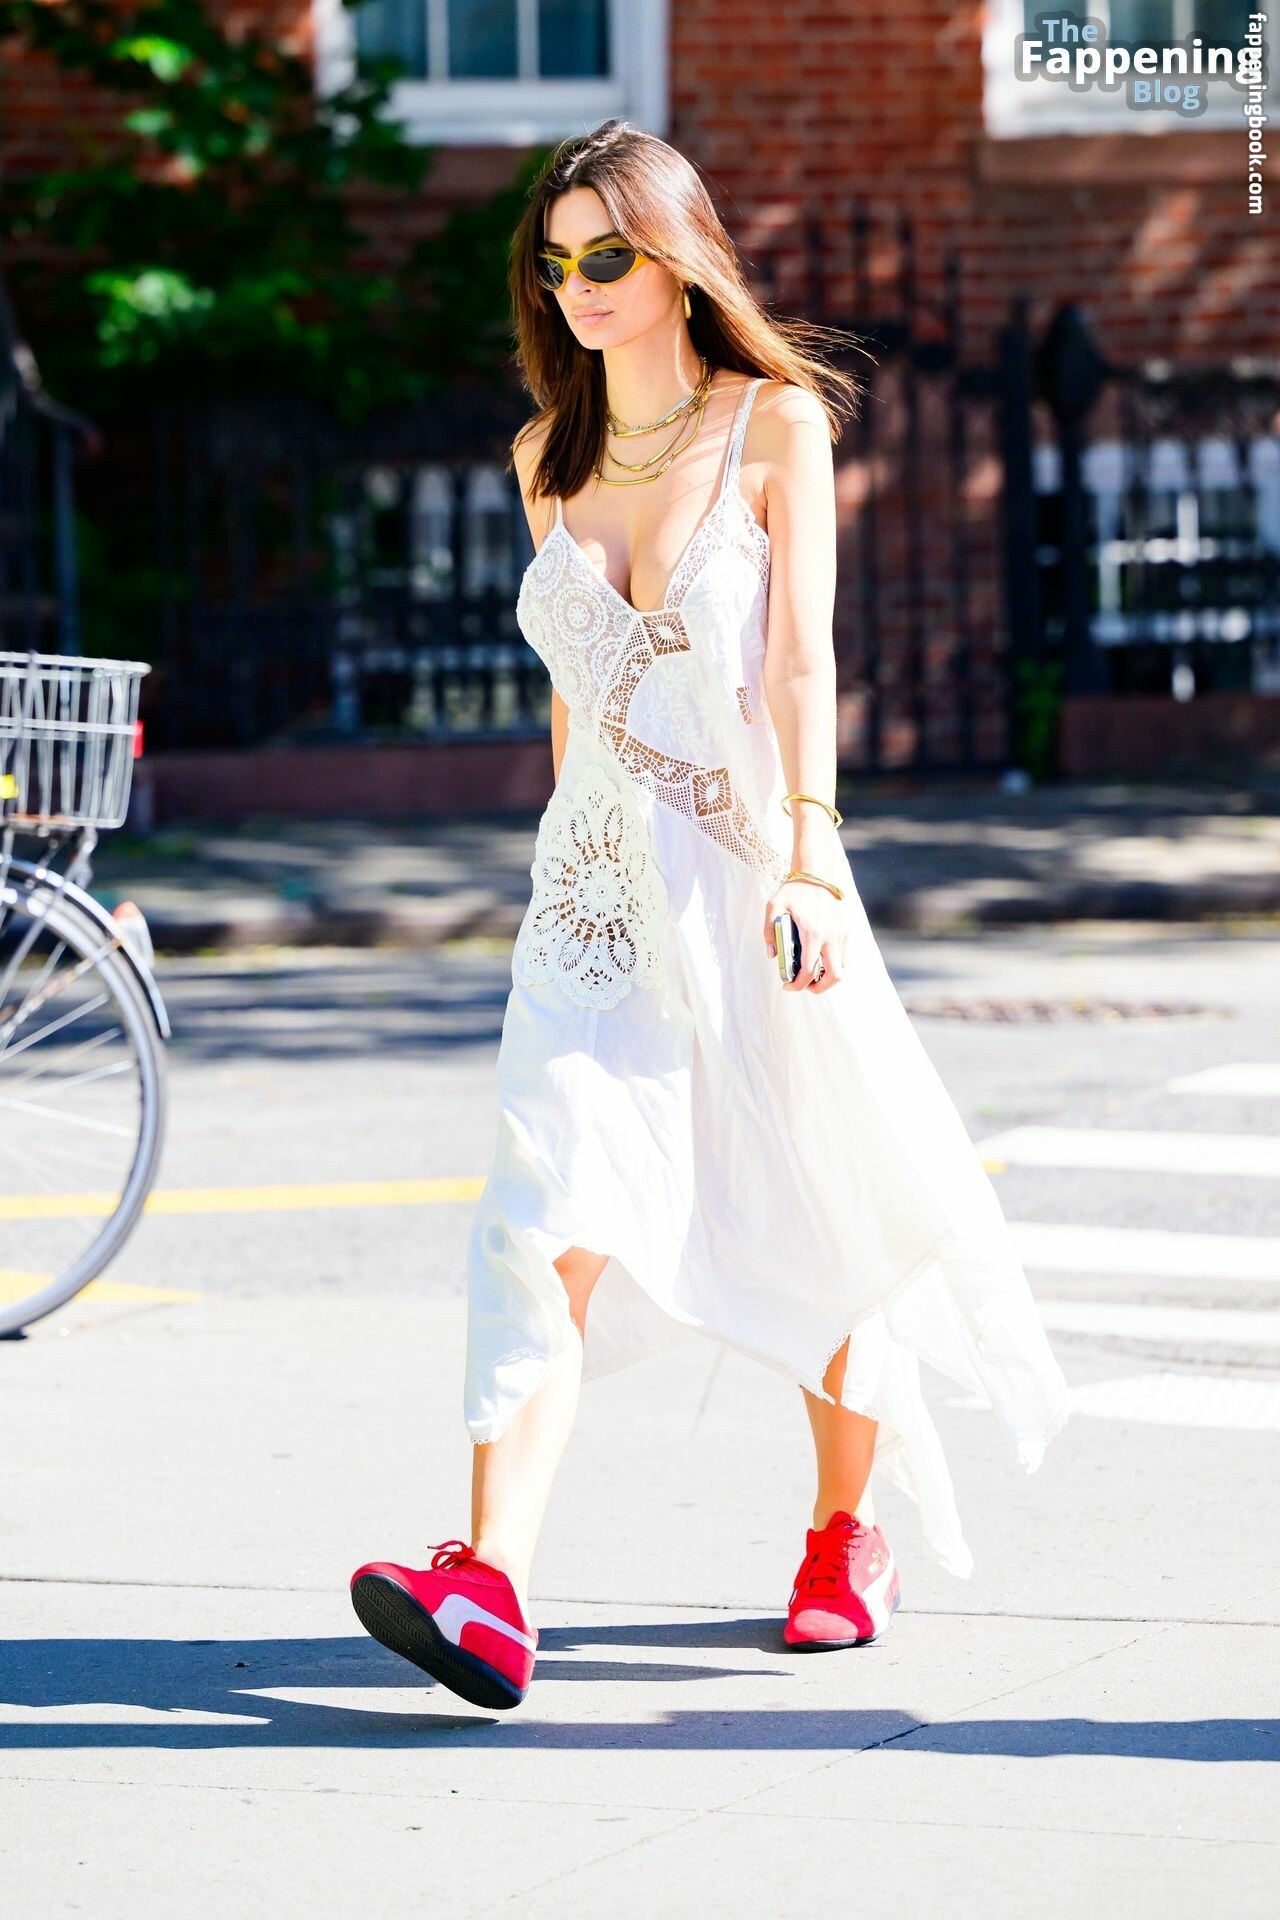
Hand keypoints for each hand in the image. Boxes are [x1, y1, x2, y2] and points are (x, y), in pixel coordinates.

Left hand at [763, 876, 848, 992]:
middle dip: (818, 988)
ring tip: (812, 976)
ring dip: (828, 978)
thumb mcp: (774, 905)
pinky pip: (844, 957)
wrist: (819, 873)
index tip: (787, 986)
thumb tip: (772, 954)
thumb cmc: (795, 890)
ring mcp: (842, 935)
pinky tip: (820, 961)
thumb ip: (769, 930)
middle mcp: (831, 937)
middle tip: (805, 986)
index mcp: (813, 933)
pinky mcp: (846, 931)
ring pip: (842, 968)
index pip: (809, 970)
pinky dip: (834, 965)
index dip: (797, 984)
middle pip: (833, 976)